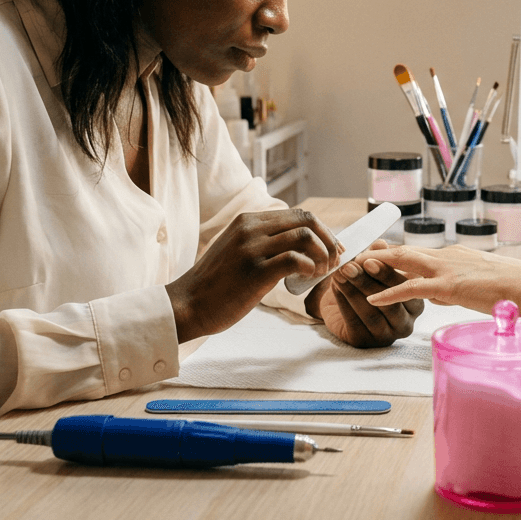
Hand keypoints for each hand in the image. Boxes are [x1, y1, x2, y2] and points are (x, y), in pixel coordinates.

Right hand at [166, 209, 340, 340]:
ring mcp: (251, 248)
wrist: (186, 305)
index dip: (322, 230)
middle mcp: (250, 228)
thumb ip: (262, 242)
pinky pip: (295, 259)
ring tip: (321, 272)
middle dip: (329, 239)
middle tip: (334, 260)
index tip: (332, 249)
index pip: (298, 214)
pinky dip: (310, 267)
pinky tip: (308, 279)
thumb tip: (299, 246)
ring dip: (323, 254)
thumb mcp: (236, 251)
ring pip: (305, 236)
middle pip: (307, 219)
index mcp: (248, 221)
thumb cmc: (215, 285)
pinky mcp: (254, 271)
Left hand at [304, 241, 424, 347]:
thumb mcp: (373, 268)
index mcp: (415, 302)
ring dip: (353, 291)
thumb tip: (380, 244)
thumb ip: (379, 256)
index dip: (386, 272)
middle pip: (390, 302)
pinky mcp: (366, 343)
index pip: (406, 287)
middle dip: (368, 282)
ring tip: (340, 273)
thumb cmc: (366, 285)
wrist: (343, 307)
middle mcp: (406, 322)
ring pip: (372, 313)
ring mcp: (387, 335)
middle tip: (351, 266)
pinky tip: (336, 287)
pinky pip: (355, 322)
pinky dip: (344, 303)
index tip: (368, 258)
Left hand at [359, 244, 520, 317]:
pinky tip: (372, 298)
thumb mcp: (478, 283)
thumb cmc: (512, 287)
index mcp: (453, 255)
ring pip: (401, 262)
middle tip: (352, 253)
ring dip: (375, 265)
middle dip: (375, 252)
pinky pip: (411, 287)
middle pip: (402, 251)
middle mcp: (445, 256)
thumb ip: (457, 285)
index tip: (372, 251)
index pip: (416, 252)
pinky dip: (389, 292)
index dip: (392, 252)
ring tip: (351, 268)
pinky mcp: (447, 286)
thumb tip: (442, 293)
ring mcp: (445, 269)